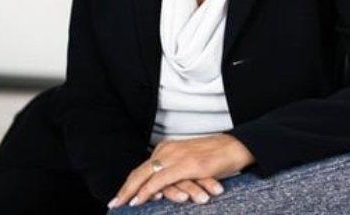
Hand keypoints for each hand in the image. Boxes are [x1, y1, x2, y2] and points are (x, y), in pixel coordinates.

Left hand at [107, 133, 255, 208]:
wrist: (236, 147)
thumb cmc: (215, 156)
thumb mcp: (190, 161)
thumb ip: (175, 169)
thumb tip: (160, 187)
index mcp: (169, 147)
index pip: (144, 166)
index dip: (130, 182)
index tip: (120, 195)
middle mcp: (171, 149)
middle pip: (141, 170)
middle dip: (126, 188)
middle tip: (113, 203)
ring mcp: (179, 157)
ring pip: (147, 175)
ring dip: (133, 190)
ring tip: (121, 203)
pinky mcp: (188, 165)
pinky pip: (162, 179)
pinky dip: (148, 190)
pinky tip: (140, 199)